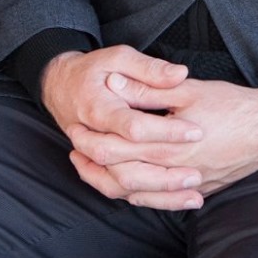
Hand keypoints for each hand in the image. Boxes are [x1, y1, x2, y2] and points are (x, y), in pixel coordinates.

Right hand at [43, 47, 203, 208]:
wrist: (59, 86)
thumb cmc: (92, 70)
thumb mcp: (119, 57)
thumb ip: (149, 69)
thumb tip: (179, 73)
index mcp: (99, 110)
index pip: (134, 127)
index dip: (166, 131)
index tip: (196, 132)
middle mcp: (94, 139)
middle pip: (126, 167)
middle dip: (164, 174)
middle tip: (198, 172)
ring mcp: (93, 157)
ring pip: (122, 185)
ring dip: (158, 193)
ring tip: (193, 194)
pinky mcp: (100, 166)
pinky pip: (119, 190)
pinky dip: (146, 198)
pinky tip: (176, 199)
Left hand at [67, 78, 257, 208]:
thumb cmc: (232, 105)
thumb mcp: (188, 91)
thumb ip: (148, 90)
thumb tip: (113, 84)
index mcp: (167, 145)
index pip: (113, 151)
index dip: (90, 141)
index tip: (76, 128)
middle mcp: (173, 172)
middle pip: (118, 178)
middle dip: (91, 164)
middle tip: (75, 148)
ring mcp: (186, 186)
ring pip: (136, 195)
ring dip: (109, 183)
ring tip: (92, 169)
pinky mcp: (198, 190)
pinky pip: (159, 203)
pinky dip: (138, 196)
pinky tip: (129, 187)